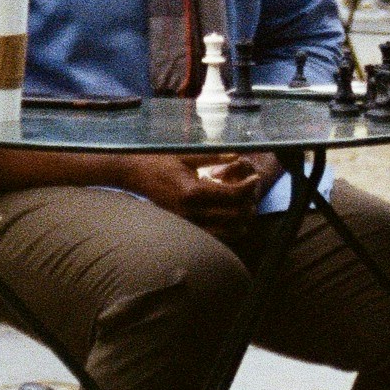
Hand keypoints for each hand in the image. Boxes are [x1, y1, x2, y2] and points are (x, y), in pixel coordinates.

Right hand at [124, 153, 272, 223]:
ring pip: (228, 231)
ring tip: (244, 203)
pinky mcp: (186, 228)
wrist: (134, 176)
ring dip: (241, 219)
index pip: (232, 195)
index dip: (248, 187)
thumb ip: (213, 156)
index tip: (255, 177)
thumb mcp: (186, 155)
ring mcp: (188, 223)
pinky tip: (230, 214)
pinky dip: (228, 228)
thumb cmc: (159, 162)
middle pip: (234, 215)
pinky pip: (215, 235)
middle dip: (248, 203)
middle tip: (251, 190)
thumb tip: (238, 154)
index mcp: (193, 191)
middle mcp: (192, 211)